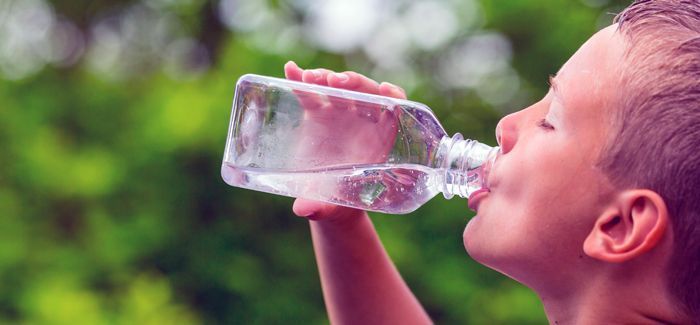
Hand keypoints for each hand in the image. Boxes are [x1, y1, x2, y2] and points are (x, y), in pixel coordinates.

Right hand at [284, 61, 406, 221]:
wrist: (324, 197)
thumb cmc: (339, 202)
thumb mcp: (332, 205)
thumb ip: (321, 207)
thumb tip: (304, 211)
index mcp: (378, 139)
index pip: (394, 110)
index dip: (394, 97)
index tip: (386, 90)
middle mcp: (361, 121)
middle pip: (364, 92)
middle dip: (353, 82)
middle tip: (336, 83)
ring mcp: (338, 113)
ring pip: (338, 87)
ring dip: (327, 78)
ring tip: (311, 78)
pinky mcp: (317, 112)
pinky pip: (311, 92)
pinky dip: (301, 80)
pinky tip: (291, 69)